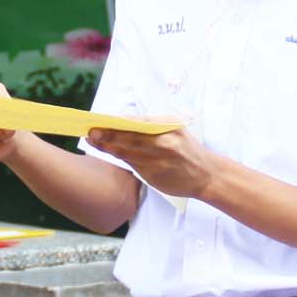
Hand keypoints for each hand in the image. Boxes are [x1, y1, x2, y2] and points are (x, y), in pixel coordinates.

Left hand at [85, 126, 220, 199]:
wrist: (207, 175)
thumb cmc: (187, 149)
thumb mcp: (175, 130)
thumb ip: (152, 126)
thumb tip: (121, 121)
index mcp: (169, 127)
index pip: (137, 123)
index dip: (116, 123)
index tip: (100, 120)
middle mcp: (164, 143)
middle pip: (129, 138)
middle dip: (107, 135)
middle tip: (90, 132)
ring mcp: (159, 161)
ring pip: (127, 153)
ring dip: (108, 147)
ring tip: (93, 141)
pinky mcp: (155, 176)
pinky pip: (133, 165)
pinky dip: (120, 158)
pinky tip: (109, 153)